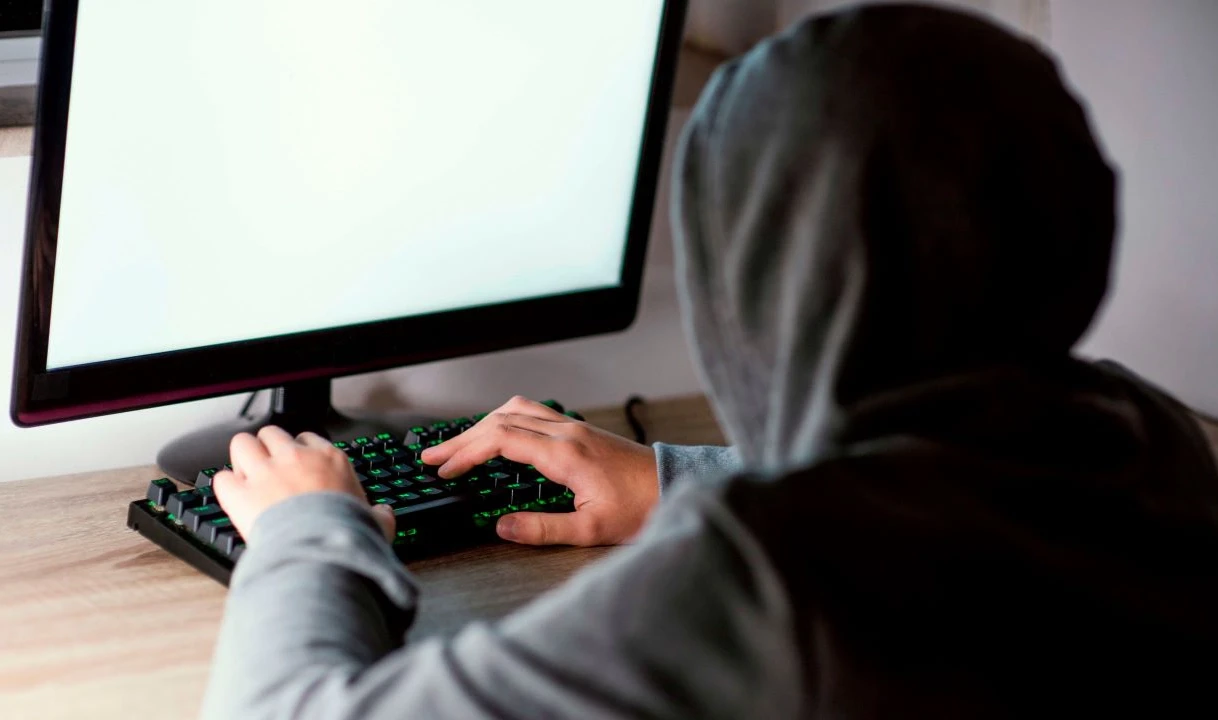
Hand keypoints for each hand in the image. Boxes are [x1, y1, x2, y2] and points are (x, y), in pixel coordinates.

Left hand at [213, 426, 395, 543]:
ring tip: (246, 475)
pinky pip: (222, 478)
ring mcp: (265, 473)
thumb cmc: (347, 536)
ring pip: (242, 443)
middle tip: (269, 469)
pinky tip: (232, 497)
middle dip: (268, 449)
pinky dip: (225, 486)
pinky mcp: (240, 493)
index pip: (307, 438)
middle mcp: (295, 458)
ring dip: (243, 458)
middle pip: (272, 434)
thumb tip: (384, 515)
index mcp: (329, 460)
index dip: (300, 452)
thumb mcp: (377, 524)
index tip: (299, 466)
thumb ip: (380, 515)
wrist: (320, 551)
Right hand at [421, 396, 658, 546]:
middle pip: (502, 419)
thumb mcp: (590, 530)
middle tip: (434, 456)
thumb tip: (501, 527)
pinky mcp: (581, 430)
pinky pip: (533, 413)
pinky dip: (505, 421)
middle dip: (463, 437)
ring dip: (483, 424)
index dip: (467, 452)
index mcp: (565, 453)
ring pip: (517, 410)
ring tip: (458, 445)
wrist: (677, 488)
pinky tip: (498, 436)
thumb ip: (543, 529)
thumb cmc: (642, 509)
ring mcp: (575, 427)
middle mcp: (567, 432)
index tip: (445, 469)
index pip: (501, 438)